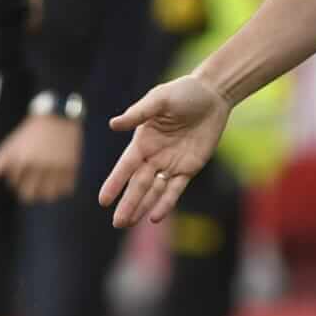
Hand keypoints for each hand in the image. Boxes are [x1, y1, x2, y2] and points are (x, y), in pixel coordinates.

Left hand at [0, 114, 82, 203]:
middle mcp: (38, 164)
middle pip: (29, 195)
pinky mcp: (72, 166)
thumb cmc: (31, 132)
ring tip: (47, 184)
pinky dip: (62, 189)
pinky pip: (66, 190)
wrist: (59, 116)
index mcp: (22, 159)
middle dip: (30, 191)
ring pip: (48, 196)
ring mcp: (56, 166)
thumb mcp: (11, 144)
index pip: (15, 186)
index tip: (23, 171)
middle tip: (34, 183)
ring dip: (46, 193)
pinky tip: (60, 180)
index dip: (17, 181)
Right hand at [100, 75, 230, 226]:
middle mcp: (154, 156)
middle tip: (117, 223)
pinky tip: (155, 216)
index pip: (125, 167)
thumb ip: (138, 113)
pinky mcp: (189, 168)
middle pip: (138, 184)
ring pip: (154, 191)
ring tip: (129, 222)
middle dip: (128, 203)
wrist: (212, 95)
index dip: (115, 183)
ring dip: (142, 207)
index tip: (103, 200)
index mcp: (143, 141)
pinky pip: (176, 189)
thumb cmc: (183, 92)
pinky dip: (166, 202)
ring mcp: (171, 164)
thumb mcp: (159, 99)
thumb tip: (113, 124)